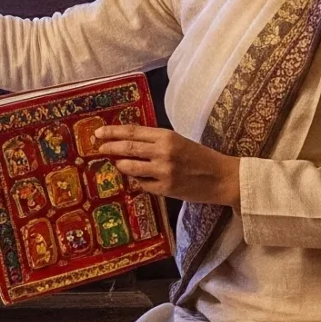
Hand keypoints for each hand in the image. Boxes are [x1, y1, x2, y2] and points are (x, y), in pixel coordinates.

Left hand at [92, 125, 240, 204]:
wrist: (222, 178)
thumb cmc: (200, 157)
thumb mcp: (178, 142)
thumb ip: (155, 141)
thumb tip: (128, 142)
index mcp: (167, 136)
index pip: (132, 132)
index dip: (113, 132)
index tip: (98, 133)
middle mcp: (163, 152)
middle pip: (127, 148)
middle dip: (109, 147)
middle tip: (98, 148)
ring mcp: (163, 171)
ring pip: (130, 167)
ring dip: (121, 165)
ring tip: (118, 163)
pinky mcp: (165, 189)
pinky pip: (141, 184)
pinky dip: (137, 180)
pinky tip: (138, 178)